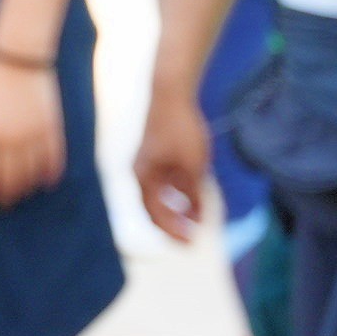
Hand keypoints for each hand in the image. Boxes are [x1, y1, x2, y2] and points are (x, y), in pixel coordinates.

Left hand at [0, 54, 66, 212]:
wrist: (18, 59)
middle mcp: (6, 141)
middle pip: (6, 182)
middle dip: (1, 198)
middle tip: (0, 207)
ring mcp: (31, 136)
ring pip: (29, 177)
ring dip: (24, 191)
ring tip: (19, 198)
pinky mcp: (51, 129)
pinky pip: (53, 161)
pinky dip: (50, 175)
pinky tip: (46, 183)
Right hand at [135, 86, 216, 241]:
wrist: (171, 94)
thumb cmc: (180, 130)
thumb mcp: (192, 166)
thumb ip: (192, 194)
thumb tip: (195, 217)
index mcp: (144, 178)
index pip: (155, 214)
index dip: (174, 230)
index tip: (192, 242)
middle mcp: (140, 173)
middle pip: (153, 207)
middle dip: (173, 223)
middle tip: (192, 237)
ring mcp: (146, 163)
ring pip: (158, 195)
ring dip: (175, 208)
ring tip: (194, 217)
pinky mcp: (155, 153)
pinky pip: (163, 182)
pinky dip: (175, 193)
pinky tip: (191, 194)